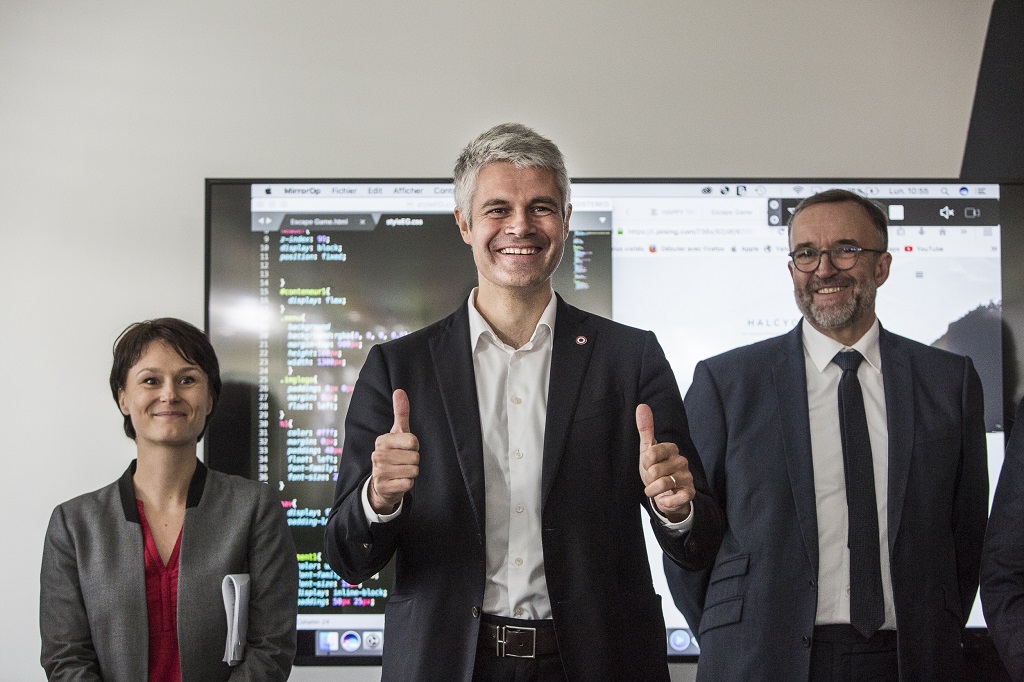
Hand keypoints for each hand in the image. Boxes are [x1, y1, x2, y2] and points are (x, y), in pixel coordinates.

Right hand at [368, 389, 419, 514]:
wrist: (382, 484)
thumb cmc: (393, 455)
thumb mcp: (397, 433)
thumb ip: (400, 413)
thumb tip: (399, 391)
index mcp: (382, 440)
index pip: (413, 441)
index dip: (414, 446)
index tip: (406, 449)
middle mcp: (377, 455)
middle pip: (415, 457)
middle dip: (414, 461)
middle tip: (403, 462)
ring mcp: (379, 472)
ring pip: (413, 470)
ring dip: (411, 473)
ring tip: (401, 471)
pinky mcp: (383, 487)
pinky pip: (409, 484)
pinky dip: (407, 484)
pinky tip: (398, 481)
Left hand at [637, 403, 693, 521]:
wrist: (666, 494)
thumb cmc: (655, 469)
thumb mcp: (647, 450)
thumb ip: (645, 429)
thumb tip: (641, 406)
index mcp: (671, 448)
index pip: (650, 453)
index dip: (645, 464)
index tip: (648, 466)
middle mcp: (682, 461)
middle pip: (654, 471)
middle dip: (648, 479)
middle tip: (652, 479)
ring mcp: (687, 477)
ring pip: (663, 484)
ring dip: (653, 490)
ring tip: (655, 490)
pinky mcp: (690, 493)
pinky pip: (676, 498)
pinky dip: (666, 501)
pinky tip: (664, 500)